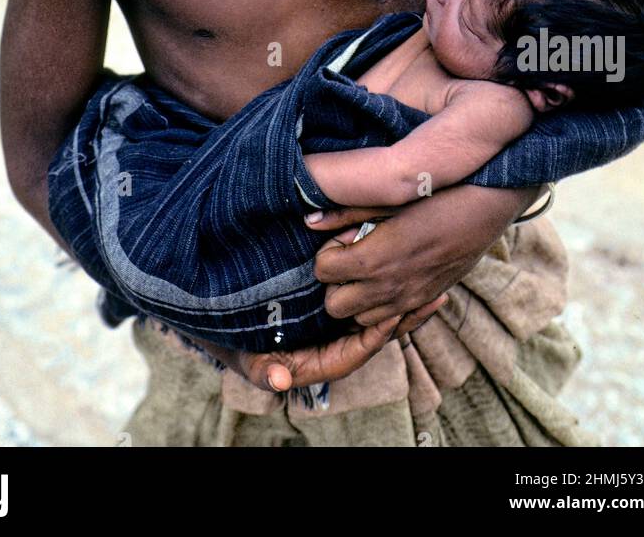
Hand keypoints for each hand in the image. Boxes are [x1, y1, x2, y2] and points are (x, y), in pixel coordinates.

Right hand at [186, 223, 439, 393]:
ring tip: (433, 280)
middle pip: (373, 331)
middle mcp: (328, 340)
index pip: (353, 351)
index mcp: (313, 358)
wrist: (211, 300)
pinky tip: (402, 261)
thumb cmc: (227, 332)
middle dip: (402, 315)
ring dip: (400, 297)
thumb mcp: (239, 351)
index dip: (375, 335)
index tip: (394, 316)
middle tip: (433, 295)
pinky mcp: (331, 299)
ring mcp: (332, 320)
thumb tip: (281, 381)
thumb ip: (260, 368)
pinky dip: (383, 282)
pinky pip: (364, 295)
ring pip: (374, 312)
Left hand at [306, 182, 537, 336]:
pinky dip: (380, 306)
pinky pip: (388, 320)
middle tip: (350, 256)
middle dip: (335, 282)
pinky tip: (390, 277)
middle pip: (334, 306)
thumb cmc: (435, 195)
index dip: (327, 253)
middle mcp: (387, 288)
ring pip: (360, 318)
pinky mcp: (424, 302)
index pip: (323, 272)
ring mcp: (408, 300)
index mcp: (373, 259)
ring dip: (357, 297)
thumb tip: (308, 220)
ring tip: (369, 267)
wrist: (485, 208)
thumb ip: (346, 212)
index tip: (344, 237)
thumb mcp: (387, 198)